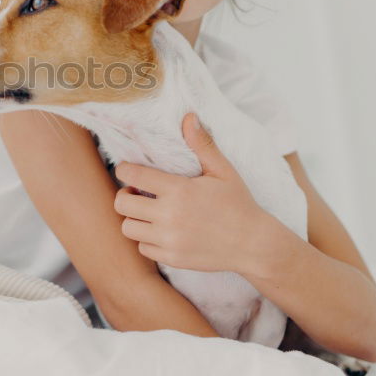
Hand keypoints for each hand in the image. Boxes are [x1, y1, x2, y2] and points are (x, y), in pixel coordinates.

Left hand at [112, 112, 271, 272]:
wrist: (254, 244)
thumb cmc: (238, 203)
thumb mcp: (223, 171)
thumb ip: (202, 145)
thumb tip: (189, 117)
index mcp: (179, 190)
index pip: (132, 175)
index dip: (124, 169)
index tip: (127, 169)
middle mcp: (169, 215)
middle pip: (122, 203)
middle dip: (124, 194)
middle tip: (135, 192)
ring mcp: (169, 240)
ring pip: (128, 227)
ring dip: (133, 218)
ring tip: (146, 212)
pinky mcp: (172, 258)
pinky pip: (143, 248)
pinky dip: (146, 239)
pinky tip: (159, 230)